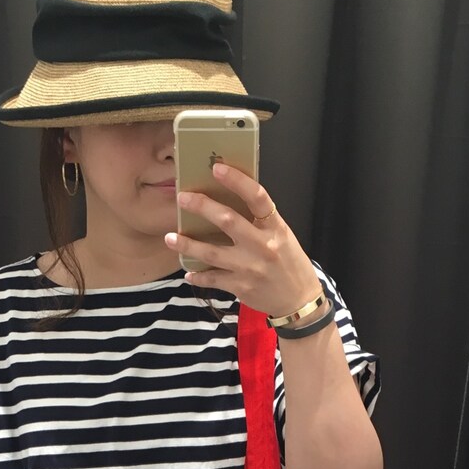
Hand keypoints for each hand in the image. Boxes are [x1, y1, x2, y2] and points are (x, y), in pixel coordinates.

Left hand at [165, 162, 321, 317]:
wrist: (299, 300)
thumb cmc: (289, 263)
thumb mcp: (282, 236)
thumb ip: (260, 222)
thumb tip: (229, 201)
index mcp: (274, 228)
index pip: (257, 197)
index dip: (237, 180)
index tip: (217, 168)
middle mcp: (262, 245)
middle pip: (227, 221)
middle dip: (202, 207)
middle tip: (182, 198)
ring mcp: (249, 268)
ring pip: (212, 253)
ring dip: (187, 244)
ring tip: (169, 237)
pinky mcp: (241, 287)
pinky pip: (213, 279)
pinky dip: (198, 276)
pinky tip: (188, 272)